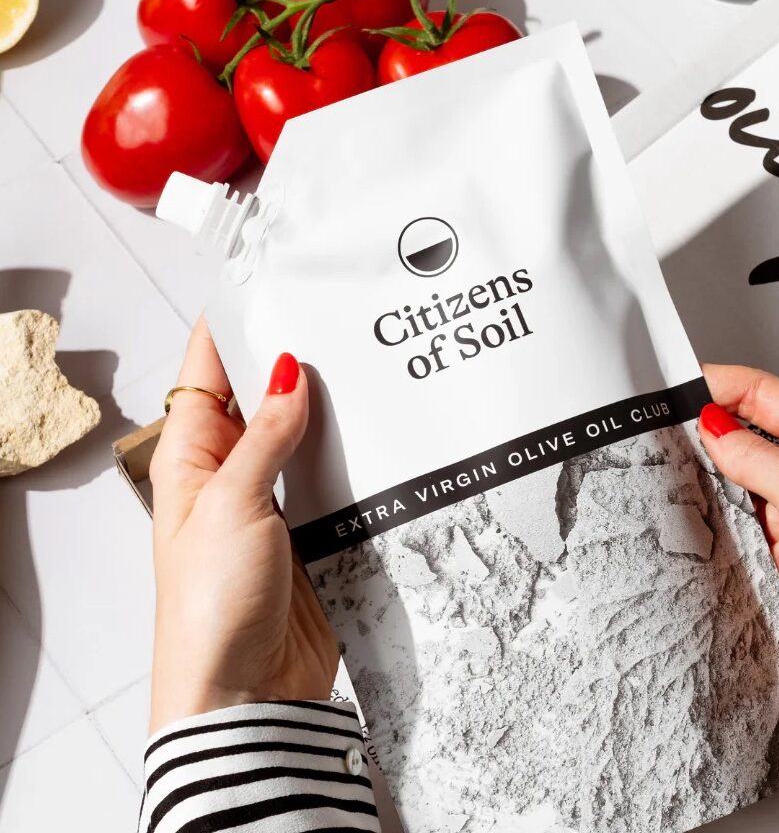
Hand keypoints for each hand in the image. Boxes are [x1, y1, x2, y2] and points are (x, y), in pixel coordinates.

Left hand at [148, 319, 338, 733]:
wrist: (246, 697)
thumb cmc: (210, 608)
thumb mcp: (231, 506)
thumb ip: (265, 437)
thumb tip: (289, 372)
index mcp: (191, 457)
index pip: (207, 371)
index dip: (233, 325)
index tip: (269, 281)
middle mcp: (232, 472)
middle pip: (265, 395)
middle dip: (298, 358)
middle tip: (342, 316)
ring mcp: (276, 501)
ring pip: (307, 432)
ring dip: (334, 407)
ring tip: (373, 362)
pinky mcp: (315, 530)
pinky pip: (338, 476)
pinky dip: (359, 454)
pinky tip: (388, 430)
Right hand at [699, 364, 778, 743]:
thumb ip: (757, 458)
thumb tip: (715, 428)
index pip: (769, 395)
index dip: (718, 386)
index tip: (673, 385)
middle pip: (755, 438)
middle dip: (709, 434)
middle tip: (661, 429)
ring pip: (746, 488)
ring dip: (712, 484)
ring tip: (667, 472)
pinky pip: (746, 534)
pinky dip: (718, 528)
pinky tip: (695, 521)